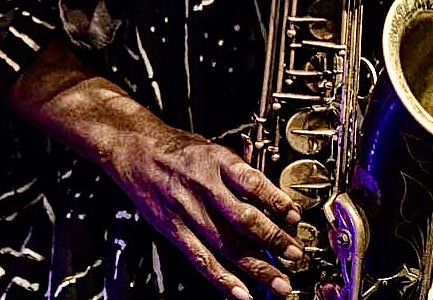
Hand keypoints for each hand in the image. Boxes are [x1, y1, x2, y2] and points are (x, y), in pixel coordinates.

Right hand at [105, 104, 302, 298]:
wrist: (137, 149)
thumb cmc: (178, 148)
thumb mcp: (213, 147)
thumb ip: (239, 171)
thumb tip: (271, 198)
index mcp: (216, 159)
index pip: (252, 182)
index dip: (277, 202)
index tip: (294, 217)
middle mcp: (202, 185)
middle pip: (243, 219)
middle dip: (274, 240)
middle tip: (295, 255)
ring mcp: (186, 210)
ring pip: (226, 245)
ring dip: (256, 267)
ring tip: (278, 282)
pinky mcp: (173, 230)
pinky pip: (200, 258)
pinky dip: (222, 279)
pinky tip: (241, 292)